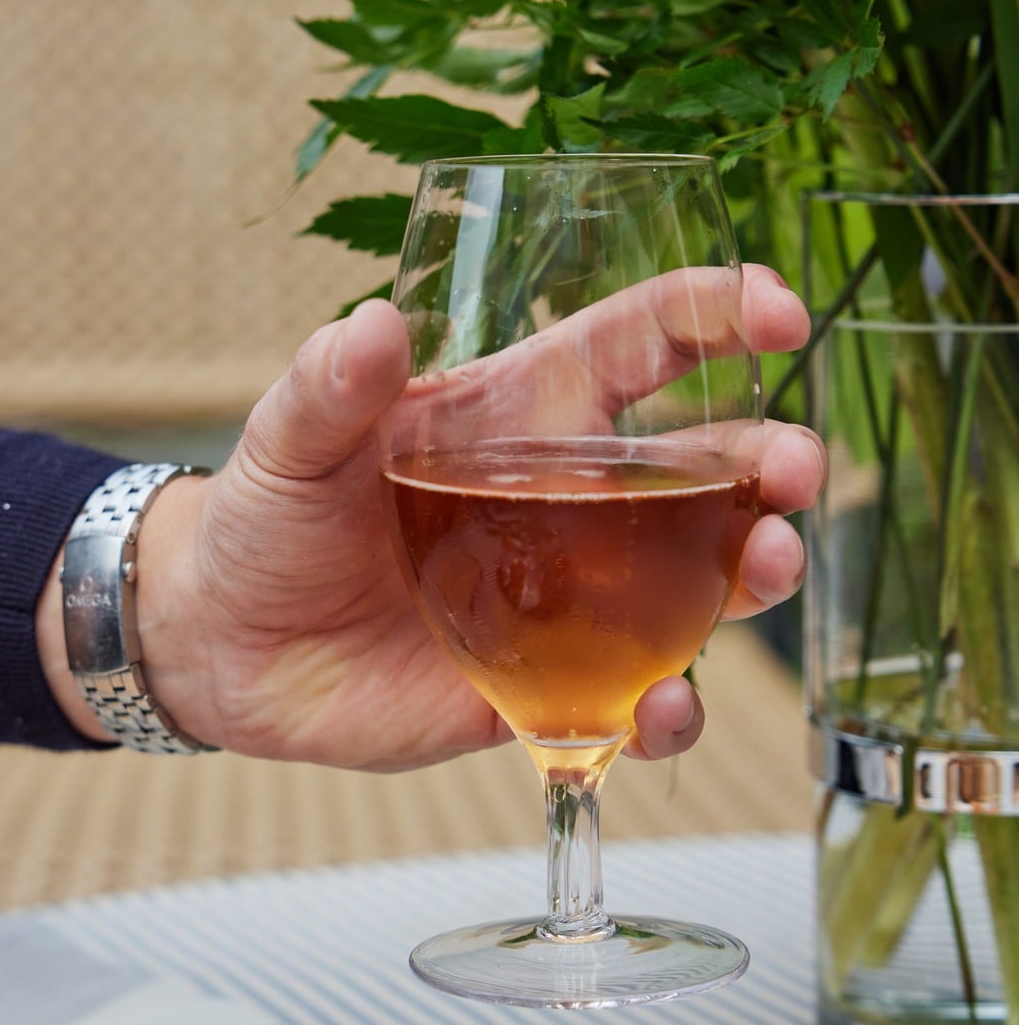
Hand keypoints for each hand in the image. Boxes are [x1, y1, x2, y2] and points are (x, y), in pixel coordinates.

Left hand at [42, 268, 823, 770]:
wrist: (225, 644)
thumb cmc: (265, 517)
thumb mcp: (287, 440)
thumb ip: (330, 388)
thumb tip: (371, 324)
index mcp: (520, 414)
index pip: (642, 344)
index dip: (717, 315)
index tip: (776, 311)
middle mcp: (568, 502)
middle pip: (703, 470)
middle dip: (769, 465)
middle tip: (798, 471)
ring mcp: (568, 600)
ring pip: (695, 586)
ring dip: (749, 576)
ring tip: (767, 571)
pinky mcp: (545, 688)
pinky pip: (628, 702)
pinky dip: (662, 713)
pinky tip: (660, 712)